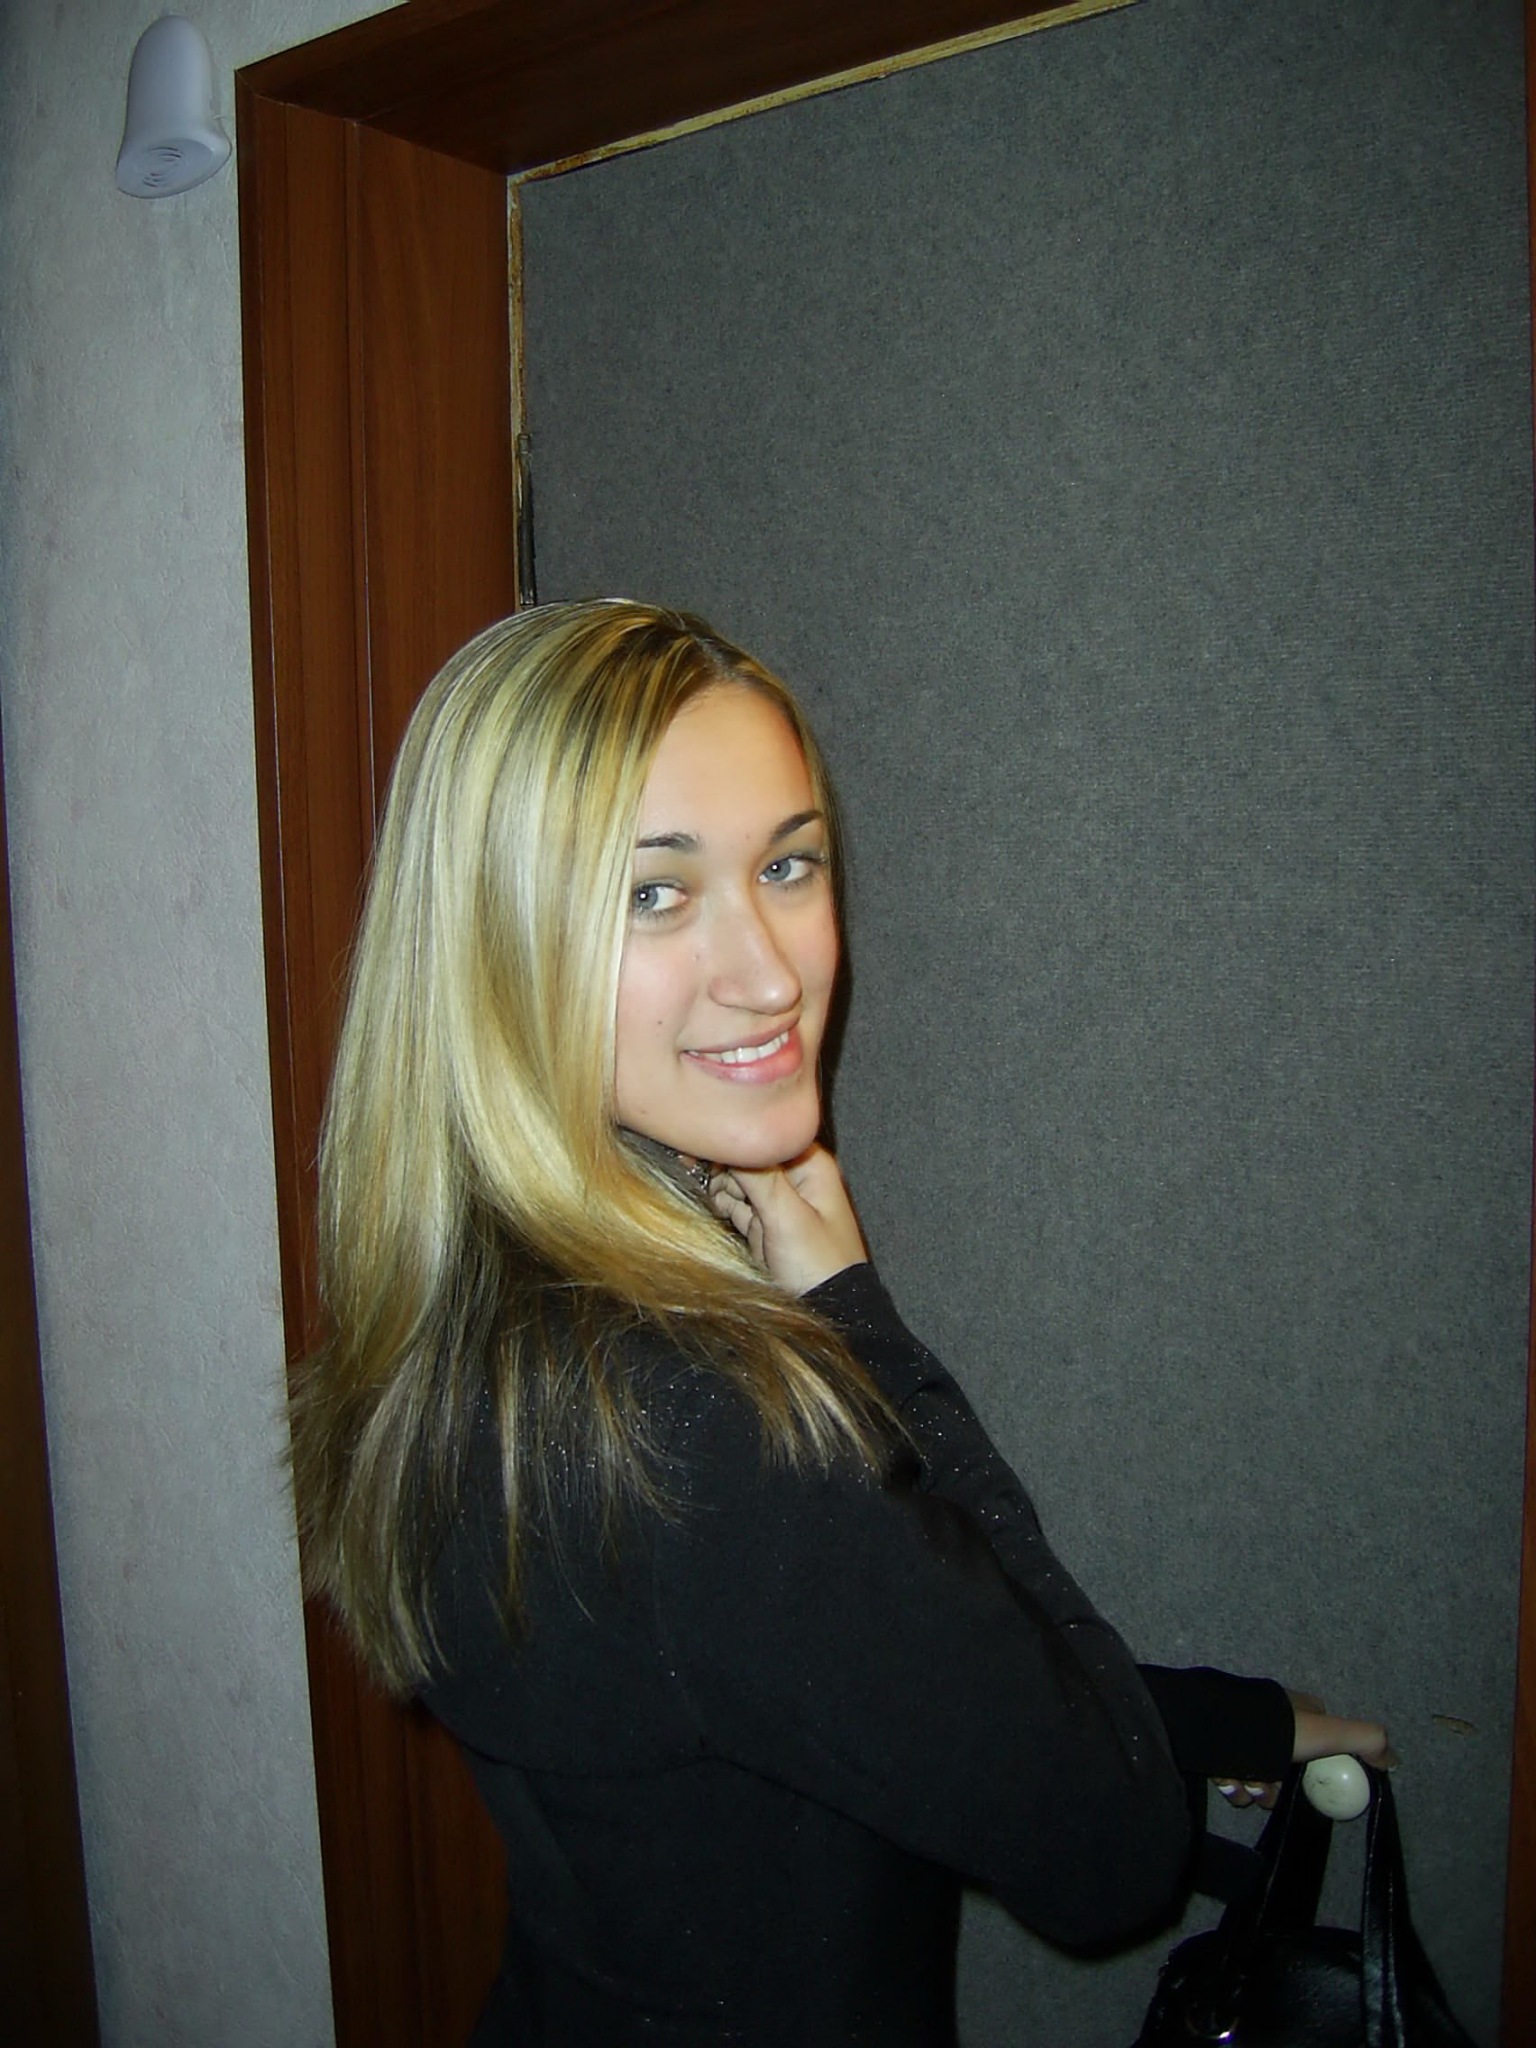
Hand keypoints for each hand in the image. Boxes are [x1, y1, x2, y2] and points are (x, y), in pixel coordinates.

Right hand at [710, 1143, 867, 1295]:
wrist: (827, 1311)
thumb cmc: (818, 1265)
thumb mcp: (788, 1218)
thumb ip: (758, 1178)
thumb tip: (730, 1137)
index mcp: (808, 1164)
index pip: (764, 1134)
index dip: (734, 1139)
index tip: (704, 1147)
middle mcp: (793, 1176)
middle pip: (747, 1154)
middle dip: (724, 1165)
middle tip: (701, 1174)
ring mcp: (777, 1199)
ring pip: (736, 1177)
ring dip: (722, 1187)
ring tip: (722, 1202)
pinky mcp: (762, 1222)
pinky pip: (734, 1200)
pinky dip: (723, 1203)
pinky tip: (718, 1209)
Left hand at [1213, 1690, 1394, 1809]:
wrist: (1219, 1729)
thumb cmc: (1278, 1730)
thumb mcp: (1329, 1732)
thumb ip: (1365, 1741)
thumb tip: (1394, 1760)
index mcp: (1297, 1709)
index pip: (1318, 1742)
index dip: (1317, 1767)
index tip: (1312, 1782)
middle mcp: (1269, 1719)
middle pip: (1286, 1766)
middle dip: (1280, 1785)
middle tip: (1272, 1791)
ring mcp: (1242, 1733)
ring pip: (1259, 1775)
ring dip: (1257, 1789)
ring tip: (1250, 1785)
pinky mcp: (1218, 1746)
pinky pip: (1232, 1776)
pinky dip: (1234, 1785)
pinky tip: (1231, 1782)